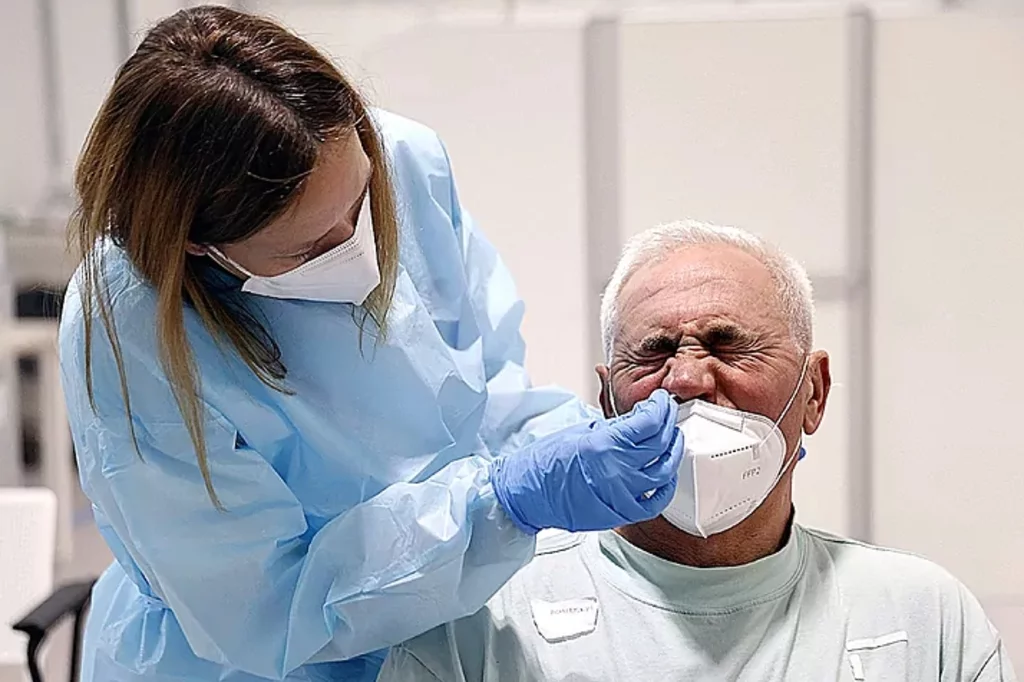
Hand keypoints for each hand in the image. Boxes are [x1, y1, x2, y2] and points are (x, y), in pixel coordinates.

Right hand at [491, 390, 683, 532]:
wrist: (527, 494)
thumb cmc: (546, 462)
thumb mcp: (580, 431)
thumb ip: (615, 427)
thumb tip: (641, 419)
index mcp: (603, 445)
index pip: (648, 421)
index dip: (660, 407)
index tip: (661, 400)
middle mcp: (616, 470)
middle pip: (659, 443)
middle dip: (668, 422)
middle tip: (667, 412)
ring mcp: (621, 495)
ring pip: (664, 471)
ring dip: (673, 450)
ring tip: (672, 437)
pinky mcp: (621, 513)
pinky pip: (656, 501)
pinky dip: (667, 485)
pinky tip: (667, 472)